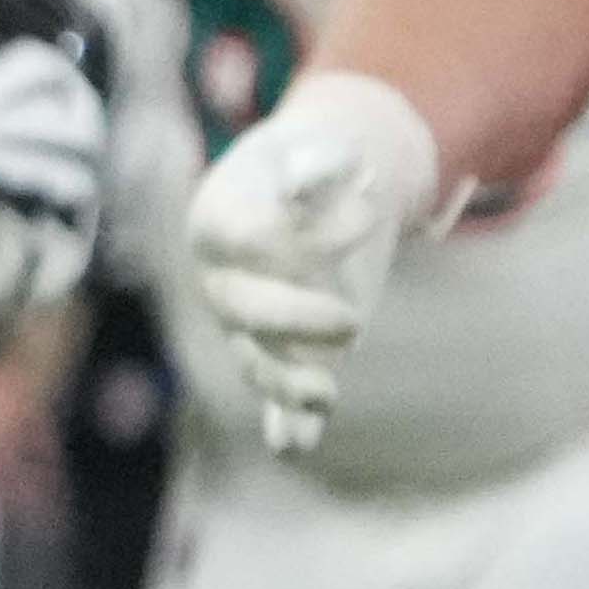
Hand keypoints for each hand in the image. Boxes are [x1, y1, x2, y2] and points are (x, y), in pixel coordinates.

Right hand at [174, 67, 442, 452]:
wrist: (310, 184)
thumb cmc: (310, 160)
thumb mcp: (313, 144)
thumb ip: (315, 161)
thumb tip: (308, 184)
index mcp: (217, 221)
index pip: (255, 241)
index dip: (315, 236)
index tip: (371, 210)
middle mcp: (223, 279)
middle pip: (245, 310)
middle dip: (297, 320)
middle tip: (353, 324)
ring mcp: (246, 321)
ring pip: (256, 360)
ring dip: (286, 385)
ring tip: (326, 396)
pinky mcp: (281, 348)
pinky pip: (275, 390)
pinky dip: (285, 421)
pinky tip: (295, 444)